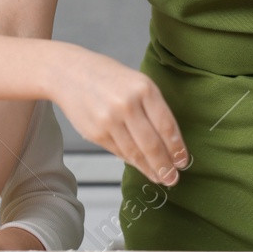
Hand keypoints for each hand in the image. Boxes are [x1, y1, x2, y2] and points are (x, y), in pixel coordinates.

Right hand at [52, 45, 188, 186]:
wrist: (69, 73)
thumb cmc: (108, 76)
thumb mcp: (136, 82)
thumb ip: (152, 108)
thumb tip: (168, 143)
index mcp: (144, 89)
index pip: (166, 126)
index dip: (177, 148)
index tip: (184, 161)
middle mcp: (127, 105)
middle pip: (152, 144)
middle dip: (165, 166)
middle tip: (173, 178)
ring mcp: (109, 121)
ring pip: (135, 153)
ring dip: (149, 169)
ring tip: (160, 177)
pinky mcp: (95, 133)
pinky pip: (119, 152)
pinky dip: (131, 161)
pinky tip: (140, 166)